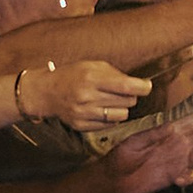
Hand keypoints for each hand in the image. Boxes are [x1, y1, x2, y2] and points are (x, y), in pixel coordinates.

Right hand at [33, 59, 150, 131]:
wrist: (45, 92)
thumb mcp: (92, 66)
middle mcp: (87, 97)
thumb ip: (115, 74)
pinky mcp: (81, 126)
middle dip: (130, 96)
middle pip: (128, 101)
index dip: (142, 87)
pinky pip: (110, 125)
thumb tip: (140, 84)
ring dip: (121, 108)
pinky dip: (110, 118)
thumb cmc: (72, 75)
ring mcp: (84, 113)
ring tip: (110, 101)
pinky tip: (100, 109)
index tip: (147, 86)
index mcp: (91, 78)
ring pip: (122, 115)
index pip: (126, 86)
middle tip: (121, 92)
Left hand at [108, 115, 192, 192]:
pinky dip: (190, 177)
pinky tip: (183, 178)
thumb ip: (154, 134)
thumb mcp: (134, 142)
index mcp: (170, 132)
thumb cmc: (121, 155)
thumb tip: (173, 127)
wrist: (112, 179)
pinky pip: (188, 175)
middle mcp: (177, 145)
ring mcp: (176, 161)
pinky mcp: (173, 177)